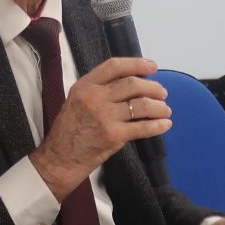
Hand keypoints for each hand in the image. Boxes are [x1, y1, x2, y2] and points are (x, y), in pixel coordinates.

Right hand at [29, 57, 170, 200]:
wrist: (59, 159)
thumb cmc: (68, 131)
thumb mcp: (76, 101)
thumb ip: (98, 90)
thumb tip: (129, 84)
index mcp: (84, 86)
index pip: (115, 66)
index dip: (137, 64)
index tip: (152, 66)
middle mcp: (95, 97)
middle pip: (132, 84)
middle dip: (153, 87)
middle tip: (162, 92)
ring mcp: (105, 116)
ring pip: (142, 104)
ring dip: (159, 106)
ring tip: (165, 110)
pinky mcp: (114, 135)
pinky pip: (143, 127)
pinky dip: (157, 125)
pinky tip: (164, 124)